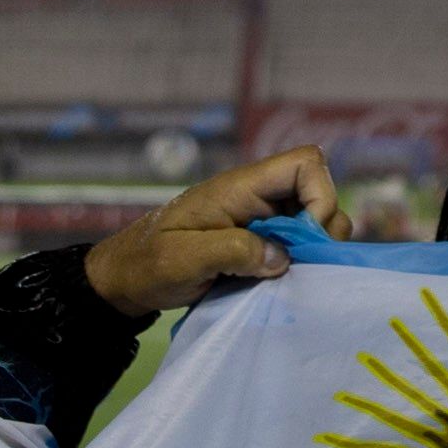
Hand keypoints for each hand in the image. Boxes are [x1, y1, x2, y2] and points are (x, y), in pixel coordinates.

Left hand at [85, 146, 345, 315]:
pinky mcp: (258, 244)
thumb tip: (281, 258)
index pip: (304, 163)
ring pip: (313, 221)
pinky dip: (301, 263)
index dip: (320, 195)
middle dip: (323, 229)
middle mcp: (257, 198)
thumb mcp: (182, 259)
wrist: (124, 280)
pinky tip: (282, 283)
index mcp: (239, 187)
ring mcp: (260, 221)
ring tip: (292, 277)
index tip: (307, 238)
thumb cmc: (146, 264)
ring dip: (313, 250)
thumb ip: (231, 252)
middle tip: (303, 266)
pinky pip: (296, 245)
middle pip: (318, 192)